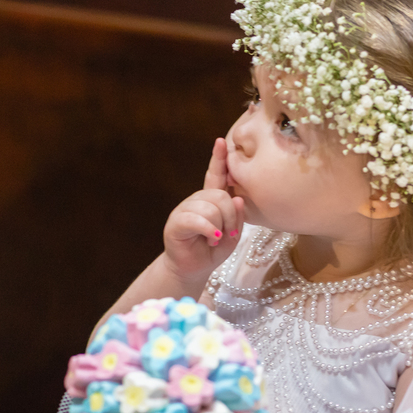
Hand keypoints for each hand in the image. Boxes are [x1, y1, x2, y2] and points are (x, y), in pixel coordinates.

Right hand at [161, 138, 246, 284]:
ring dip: (219, 227)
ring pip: (210, 208)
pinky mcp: (176, 222)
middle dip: (230, 216)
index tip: (221, 142)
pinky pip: (196, 219)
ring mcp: (184, 209)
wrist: (192, 269)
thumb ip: (236, 217)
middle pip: (220, 196)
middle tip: (227, 234)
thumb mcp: (232, 235)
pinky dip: (208, 230)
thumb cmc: (212, 251)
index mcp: (210, 200)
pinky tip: (211, 239)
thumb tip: (236, 198)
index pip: (216, 175)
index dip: (219, 159)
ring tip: (215, 239)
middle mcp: (197, 200)